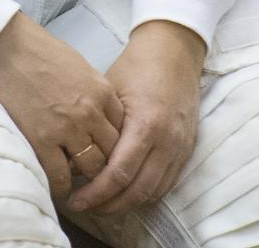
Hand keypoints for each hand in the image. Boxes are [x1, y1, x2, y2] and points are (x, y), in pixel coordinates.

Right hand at [0, 11, 123, 206]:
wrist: (6, 47)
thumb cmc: (40, 51)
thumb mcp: (80, 66)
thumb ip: (94, 93)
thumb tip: (100, 116)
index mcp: (101, 91)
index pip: (123, 129)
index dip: (115, 142)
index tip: (104, 149)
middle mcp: (90, 112)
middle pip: (112, 151)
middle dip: (105, 162)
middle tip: (93, 170)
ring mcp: (67, 128)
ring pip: (92, 168)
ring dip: (86, 177)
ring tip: (78, 181)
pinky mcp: (42, 140)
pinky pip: (60, 177)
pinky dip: (62, 187)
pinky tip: (58, 186)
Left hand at [66, 20, 203, 215]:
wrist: (173, 51)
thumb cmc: (136, 66)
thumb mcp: (109, 91)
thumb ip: (96, 127)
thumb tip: (72, 158)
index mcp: (146, 124)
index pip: (118, 174)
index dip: (95, 193)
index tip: (74, 199)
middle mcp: (167, 142)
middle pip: (136, 191)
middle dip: (107, 205)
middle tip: (82, 206)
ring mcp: (180, 148)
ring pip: (152, 193)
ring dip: (126, 204)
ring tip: (100, 203)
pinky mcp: (186, 150)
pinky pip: (166, 184)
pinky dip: (145, 194)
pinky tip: (124, 192)